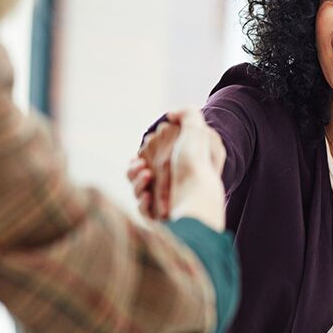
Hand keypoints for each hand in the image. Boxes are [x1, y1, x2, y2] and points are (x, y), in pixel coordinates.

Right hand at [128, 108, 225, 230]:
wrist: (197, 198)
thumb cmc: (196, 164)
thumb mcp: (197, 130)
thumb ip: (187, 114)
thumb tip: (171, 115)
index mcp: (182, 164)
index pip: (155, 156)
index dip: (146, 152)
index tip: (145, 149)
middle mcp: (175, 183)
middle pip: (141, 173)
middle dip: (135, 168)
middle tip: (141, 166)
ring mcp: (167, 201)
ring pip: (138, 190)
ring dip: (137, 182)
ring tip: (146, 176)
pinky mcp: (160, 218)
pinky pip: (143, 208)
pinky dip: (142, 201)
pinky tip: (148, 196)